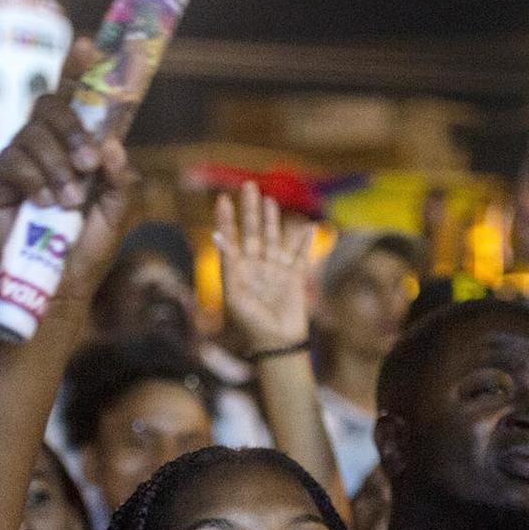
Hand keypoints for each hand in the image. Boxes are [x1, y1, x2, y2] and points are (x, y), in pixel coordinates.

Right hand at [0, 39, 138, 304]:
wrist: (55, 286)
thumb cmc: (85, 250)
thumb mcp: (115, 213)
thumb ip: (120, 179)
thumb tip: (112, 146)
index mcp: (77, 145)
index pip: (76, 97)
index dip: (78, 69)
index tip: (89, 46)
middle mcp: (47, 143)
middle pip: (52, 106)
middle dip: (74, 131)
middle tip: (90, 165)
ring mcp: (20, 157)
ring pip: (35, 135)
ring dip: (58, 167)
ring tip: (69, 204)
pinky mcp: (0, 177)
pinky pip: (15, 160)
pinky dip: (36, 181)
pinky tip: (46, 205)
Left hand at [214, 182, 311, 354]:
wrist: (277, 343)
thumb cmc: (251, 324)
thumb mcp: (234, 296)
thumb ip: (229, 267)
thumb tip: (220, 239)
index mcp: (238, 272)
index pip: (231, 239)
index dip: (227, 220)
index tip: (223, 199)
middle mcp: (256, 267)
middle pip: (253, 232)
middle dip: (250, 210)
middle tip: (248, 185)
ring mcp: (276, 271)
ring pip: (274, 239)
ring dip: (272, 220)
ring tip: (268, 200)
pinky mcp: (294, 278)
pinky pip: (301, 256)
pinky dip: (305, 243)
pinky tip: (308, 228)